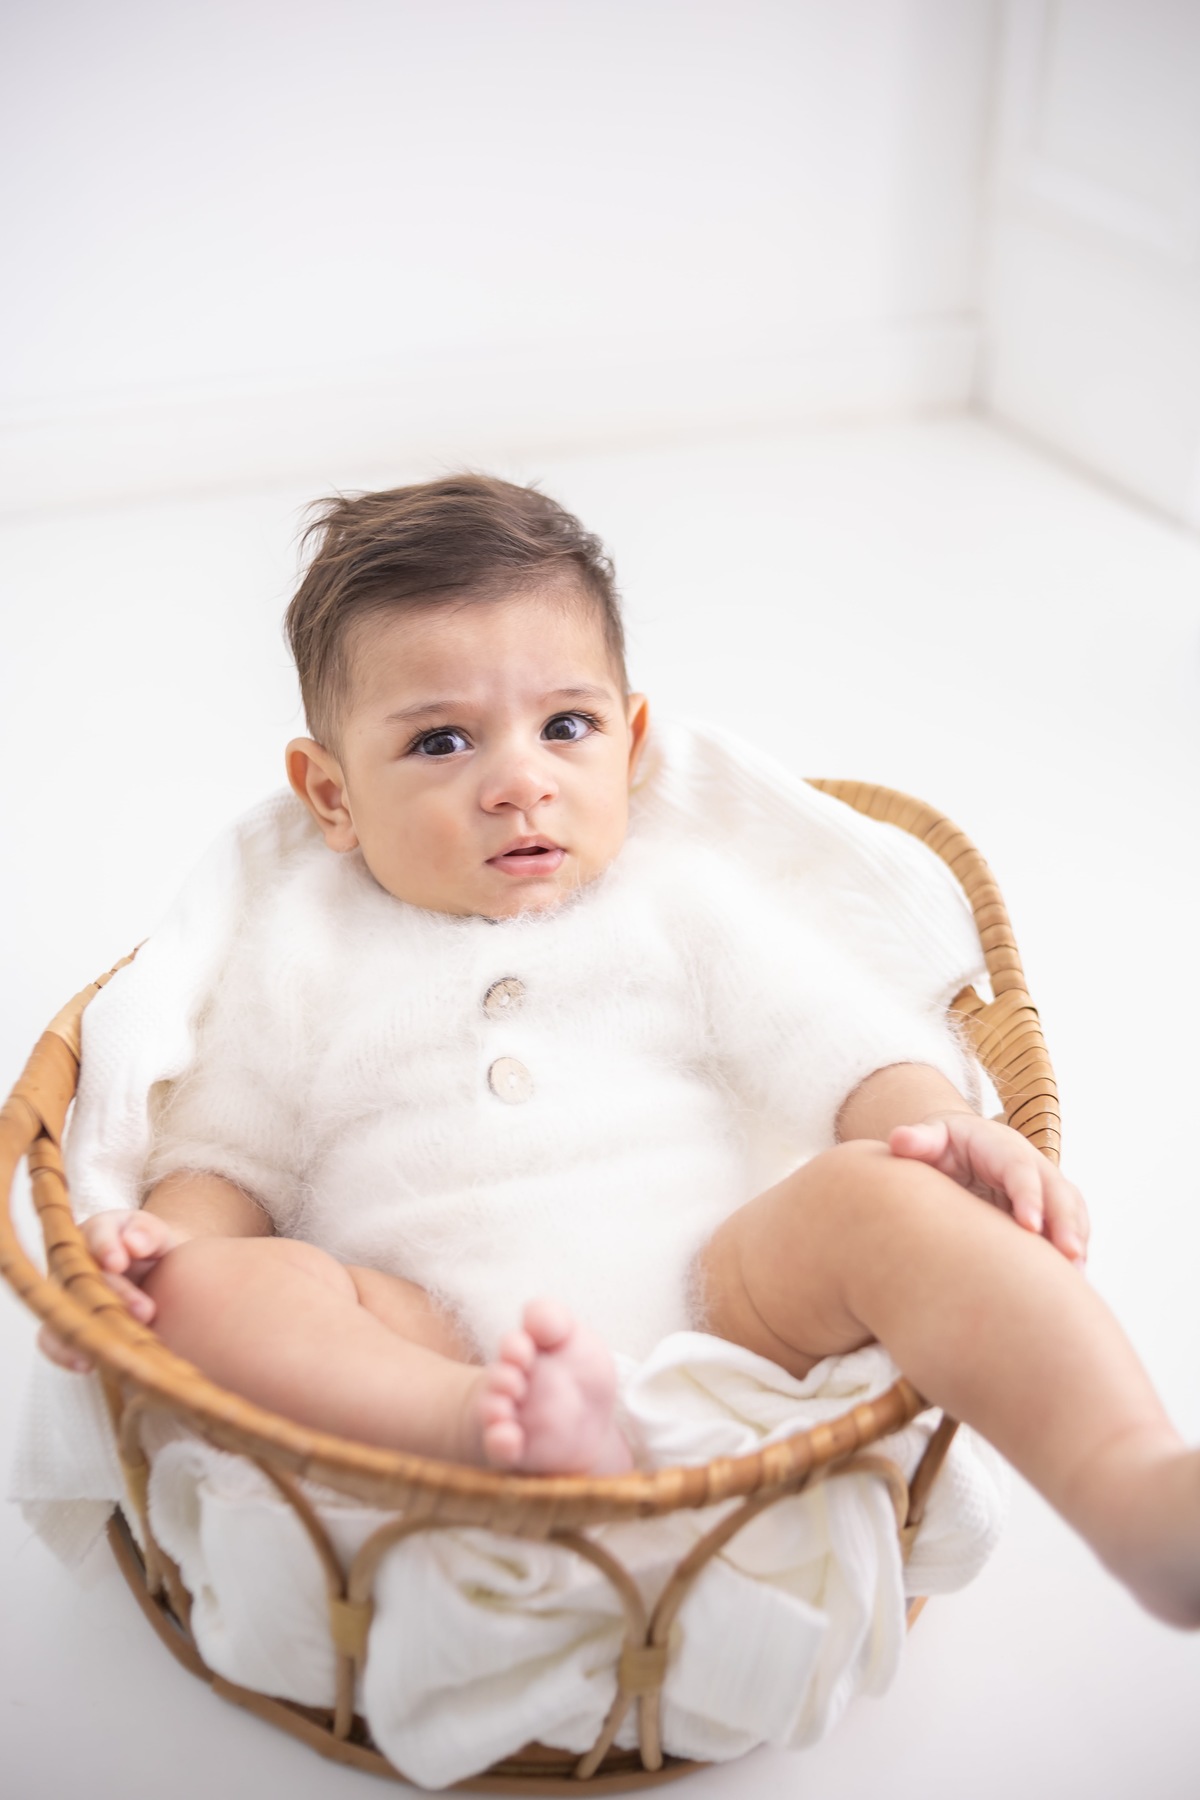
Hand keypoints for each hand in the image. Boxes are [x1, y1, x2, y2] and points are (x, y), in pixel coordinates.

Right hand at [37, 1208, 184, 1372]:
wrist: (150, 1275)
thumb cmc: (149, 1249)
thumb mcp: (155, 1235)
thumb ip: (147, 1233)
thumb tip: (134, 1244)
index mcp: (96, 1232)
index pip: (96, 1234)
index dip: (105, 1247)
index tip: (119, 1262)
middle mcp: (72, 1262)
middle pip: (83, 1277)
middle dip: (113, 1295)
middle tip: (147, 1311)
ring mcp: (62, 1294)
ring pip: (61, 1309)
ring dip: (89, 1327)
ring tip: (118, 1345)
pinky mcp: (62, 1323)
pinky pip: (51, 1338)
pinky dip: (63, 1352)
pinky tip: (86, 1365)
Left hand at [888, 1112, 1088, 1266]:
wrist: (957, 1149)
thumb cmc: (941, 1145)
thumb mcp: (929, 1138)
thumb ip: (917, 1140)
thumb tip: (899, 1140)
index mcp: (1001, 1147)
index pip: (1021, 1168)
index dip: (1029, 1194)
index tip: (1028, 1224)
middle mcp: (1031, 1165)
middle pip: (1058, 1191)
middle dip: (1065, 1222)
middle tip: (1069, 1255)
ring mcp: (1044, 1188)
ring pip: (1071, 1212)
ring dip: (1077, 1241)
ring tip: (1077, 1277)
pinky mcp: (1047, 1211)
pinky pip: (1069, 1230)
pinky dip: (1074, 1253)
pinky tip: (1071, 1285)